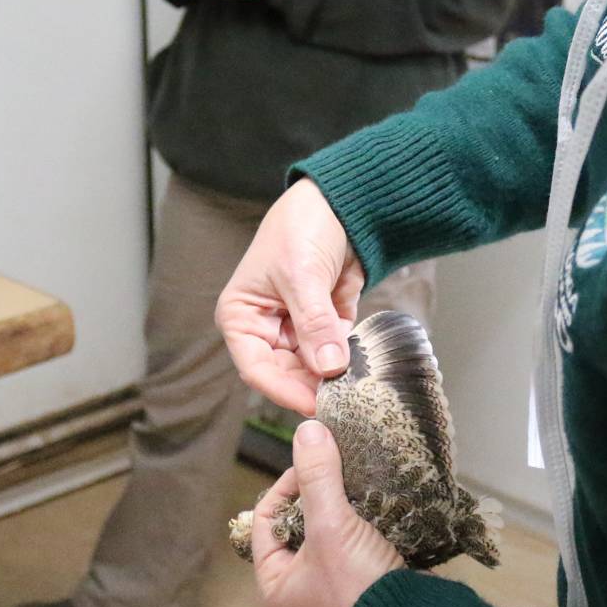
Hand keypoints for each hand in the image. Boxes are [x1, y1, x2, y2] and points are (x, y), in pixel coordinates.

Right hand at [218, 179, 364, 414]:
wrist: (340, 202)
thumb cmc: (301, 227)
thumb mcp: (303, 275)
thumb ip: (314, 323)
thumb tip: (329, 367)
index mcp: (241, 316)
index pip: (255, 367)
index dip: (283, 390)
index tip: (314, 405)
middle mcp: (265, 328)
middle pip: (286, 374)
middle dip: (313, 386)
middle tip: (343, 400)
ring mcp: (297, 329)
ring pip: (312, 369)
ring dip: (333, 376)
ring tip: (357, 384)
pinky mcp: (326, 326)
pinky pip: (336, 353)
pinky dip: (349, 361)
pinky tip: (365, 365)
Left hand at [252, 420, 404, 606]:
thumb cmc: (359, 587)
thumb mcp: (331, 527)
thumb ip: (318, 477)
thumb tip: (307, 430)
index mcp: (276, 582)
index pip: (265, 518)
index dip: (286, 486)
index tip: (313, 462)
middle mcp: (301, 584)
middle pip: (299, 520)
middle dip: (319, 491)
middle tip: (338, 468)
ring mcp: (335, 582)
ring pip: (332, 526)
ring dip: (345, 502)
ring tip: (359, 480)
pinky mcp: (366, 577)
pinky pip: (358, 537)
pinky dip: (366, 517)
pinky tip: (378, 499)